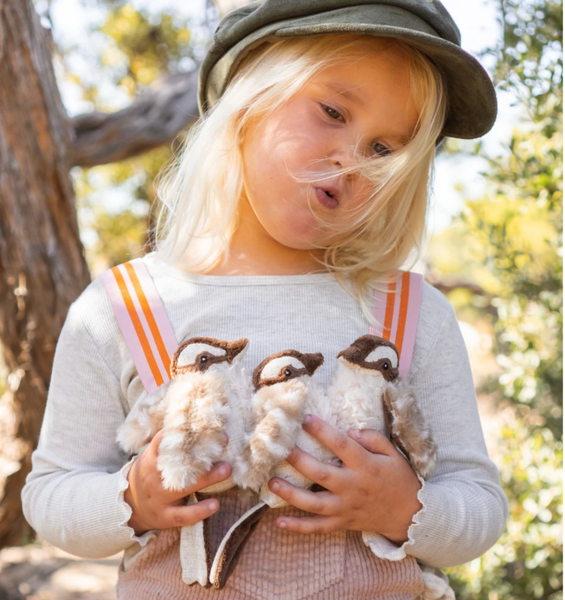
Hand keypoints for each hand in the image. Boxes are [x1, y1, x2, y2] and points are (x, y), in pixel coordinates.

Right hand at [124, 429, 231, 535]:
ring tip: (226, 470)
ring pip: (183, 488)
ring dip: (207, 479)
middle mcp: (154, 478)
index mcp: (151, 459)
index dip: (181, 431)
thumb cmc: (149, 474)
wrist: (129, 506)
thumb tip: (194, 420)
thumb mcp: (152, 456)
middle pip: (178, 464)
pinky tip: (215, 504)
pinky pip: (183, 515)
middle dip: (201, 454)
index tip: (202, 424)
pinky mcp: (165, 516)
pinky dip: (200, 511)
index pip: (163, 441)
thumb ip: (169, 443)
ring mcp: (159, 498)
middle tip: (223, 443)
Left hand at [267, 414, 421, 543]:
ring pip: (314, 503)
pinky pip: (318, 527)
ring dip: (291, 494)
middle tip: (281, 449)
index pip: (342, 445)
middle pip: (322, 474)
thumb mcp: (392, 454)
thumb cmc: (398, 479)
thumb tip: (350, 431)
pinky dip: (299, 527)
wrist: (410, 515)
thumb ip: (373, 439)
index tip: (305, 418)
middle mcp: (353, 487)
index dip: (323, 431)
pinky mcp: (343, 523)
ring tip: (271, 482)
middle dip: (299, 461)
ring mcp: (346, 508)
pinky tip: (279, 521)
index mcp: (365, 466)